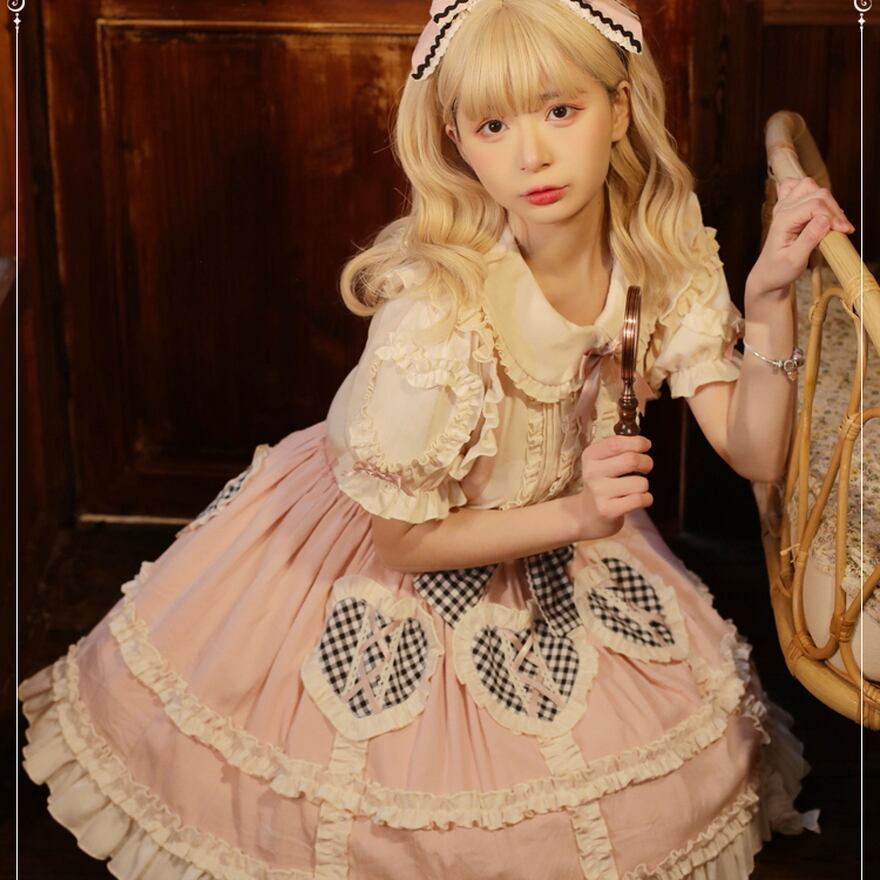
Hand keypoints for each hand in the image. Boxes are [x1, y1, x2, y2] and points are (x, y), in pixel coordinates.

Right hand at [577, 435, 652, 539]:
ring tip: (635, 489)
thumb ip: (618, 449)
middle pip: (631, 460)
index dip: (637, 442)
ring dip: (644, 486)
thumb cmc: (602, 484)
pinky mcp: (608, 510)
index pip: (617, 443)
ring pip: (640, 483)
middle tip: (645, 467)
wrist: (586, 515)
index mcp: (590, 456)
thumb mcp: (601, 461)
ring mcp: (599, 492)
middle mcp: (592, 472)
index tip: (645, 446)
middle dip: (646, 463)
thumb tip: (642, 442)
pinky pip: (639, 499)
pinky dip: (646, 499)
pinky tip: (638, 499)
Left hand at [747, 176, 854, 296]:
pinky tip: (821, 210)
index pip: (815, 205)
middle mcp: (782, 209)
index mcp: (783, 220)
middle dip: (834, 209)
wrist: (767, 275)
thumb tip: (826, 219)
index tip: (845, 231)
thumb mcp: (795, 260)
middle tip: (843, 229)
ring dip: (826, 200)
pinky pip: (800, 188)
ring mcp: (784, 206)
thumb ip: (809, 239)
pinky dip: (813, 193)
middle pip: (817, 193)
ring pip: (810, 185)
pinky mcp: (788, 207)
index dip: (833, 216)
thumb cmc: (779, 270)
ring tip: (833, 221)